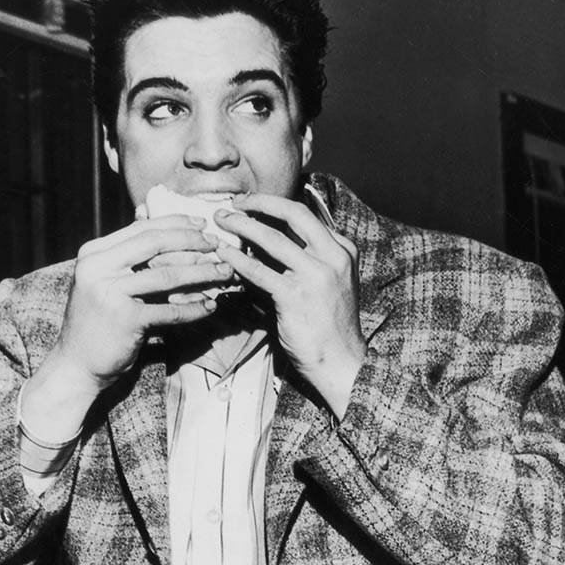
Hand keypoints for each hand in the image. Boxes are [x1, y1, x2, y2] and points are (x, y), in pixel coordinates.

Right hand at [23, 216, 235, 437]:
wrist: (76, 364)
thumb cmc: (97, 322)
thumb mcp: (103, 280)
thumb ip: (124, 254)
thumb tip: (147, 214)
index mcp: (94, 253)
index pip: (141, 229)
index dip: (176, 224)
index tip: (202, 224)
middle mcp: (98, 267)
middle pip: (155, 244)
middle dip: (192, 242)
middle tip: (219, 245)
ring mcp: (110, 293)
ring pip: (167, 275)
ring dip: (202, 274)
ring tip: (225, 273)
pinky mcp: (125, 320)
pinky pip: (169, 311)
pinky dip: (193, 309)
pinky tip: (210, 306)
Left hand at [213, 194, 365, 419]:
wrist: (341, 362)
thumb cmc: (330, 326)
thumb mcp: (330, 283)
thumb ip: (309, 259)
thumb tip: (271, 240)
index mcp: (343, 250)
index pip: (306, 215)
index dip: (275, 205)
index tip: (253, 203)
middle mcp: (333, 257)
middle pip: (293, 213)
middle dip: (259, 202)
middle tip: (234, 203)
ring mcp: (316, 275)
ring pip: (272, 238)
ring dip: (241, 225)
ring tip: (221, 221)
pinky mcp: (295, 296)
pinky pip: (259, 270)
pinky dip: (238, 259)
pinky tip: (223, 254)